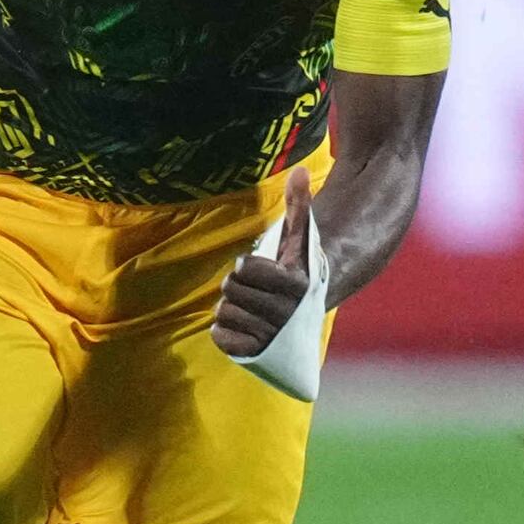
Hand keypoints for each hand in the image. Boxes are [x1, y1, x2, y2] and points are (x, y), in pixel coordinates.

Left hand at [213, 179, 318, 359]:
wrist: (304, 314)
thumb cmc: (295, 270)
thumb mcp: (298, 238)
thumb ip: (299, 203)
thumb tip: (301, 170)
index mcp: (296, 284)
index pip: (245, 268)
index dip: (248, 266)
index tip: (262, 270)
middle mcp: (286, 314)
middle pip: (230, 290)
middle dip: (237, 287)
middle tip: (255, 290)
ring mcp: (271, 336)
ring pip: (223, 312)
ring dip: (231, 308)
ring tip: (251, 308)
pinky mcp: (255, 353)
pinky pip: (220, 337)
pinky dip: (224, 331)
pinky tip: (242, 326)